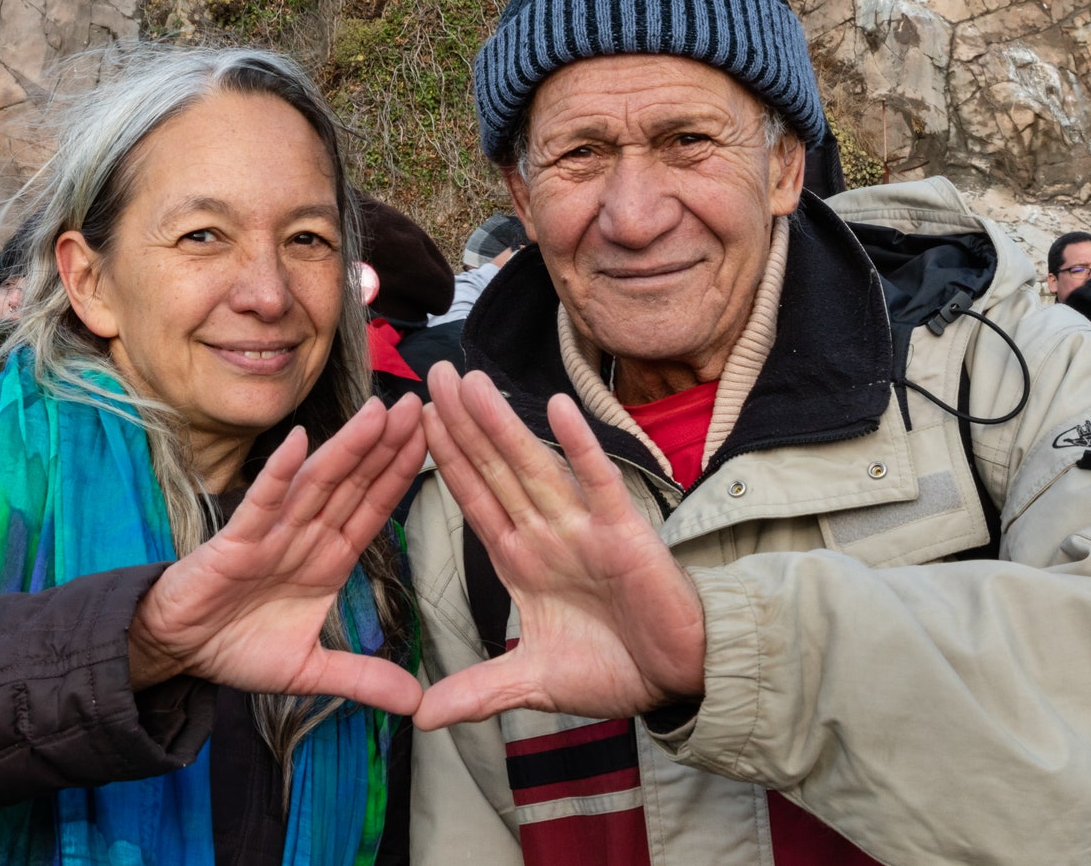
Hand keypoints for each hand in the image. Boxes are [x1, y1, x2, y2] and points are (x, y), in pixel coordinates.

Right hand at [127, 394, 425, 716]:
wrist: (177, 650)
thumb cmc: (237, 645)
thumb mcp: (309, 671)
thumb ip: (361, 678)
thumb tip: (415, 703)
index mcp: (329, 559)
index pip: (374, 510)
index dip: (401, 475)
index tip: (433, 439)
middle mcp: (306, 537)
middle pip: (354, 484)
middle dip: (387, 446)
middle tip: (420, 403)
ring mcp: (272, 534)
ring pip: (316, 485)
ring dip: (347, 448)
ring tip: (378, 413)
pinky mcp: (235, 542)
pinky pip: (261, 503)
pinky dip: (279, 475)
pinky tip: (300, 442)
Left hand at [413, 363, 705, 730]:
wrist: (678, 678)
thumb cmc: (613, 669)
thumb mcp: (533, 684)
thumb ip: (479, 691)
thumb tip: (422, 718)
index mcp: (521, 560)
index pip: (474, 499)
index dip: (444, 460)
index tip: (412, 420)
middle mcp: (546, 534)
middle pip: (494, 469)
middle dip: (461, 423)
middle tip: (430, 371)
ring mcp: (582, 528)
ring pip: (532, 466)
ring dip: (501, 423)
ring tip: (470, 381)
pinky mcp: (622, 532)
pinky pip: (595, 480)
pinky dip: (576, 445)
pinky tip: (554, 406)